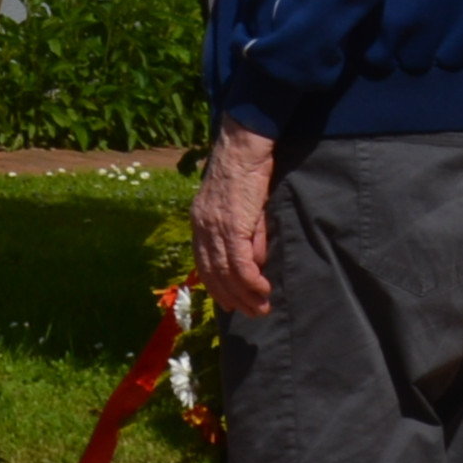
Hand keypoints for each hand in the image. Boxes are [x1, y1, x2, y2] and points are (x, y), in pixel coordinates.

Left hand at [194, 123, 280, 318]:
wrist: (243, 149)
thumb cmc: (246, 173)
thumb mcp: (242, 208)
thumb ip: (248, 236)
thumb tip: (256, 263)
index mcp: (199, 221)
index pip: (203, 262)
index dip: (216, 285)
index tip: (228, 302)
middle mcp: (202, 227)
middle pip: (213, 273)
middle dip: (232, 297)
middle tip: (251, 313)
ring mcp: (215, 228)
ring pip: (227, 273)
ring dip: (245, 295)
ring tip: (261, 309)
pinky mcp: (233, 227)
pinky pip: (241, 264)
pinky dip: (251, 281)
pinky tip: (263, 290)